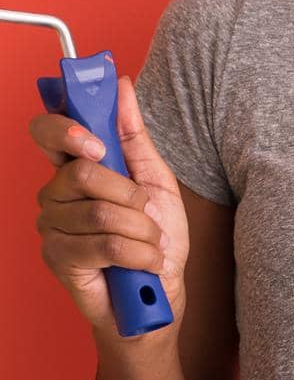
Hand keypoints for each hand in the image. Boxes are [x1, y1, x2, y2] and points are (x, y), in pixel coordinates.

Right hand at [30, 75, 188, 338]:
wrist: (159, 294)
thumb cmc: (156, 237)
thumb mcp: (155, 179)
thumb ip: (133, 134)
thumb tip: (121, 85)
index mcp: (76, 168)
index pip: (48, 131)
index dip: (66, 128)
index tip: (97, 142)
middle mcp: (55, 194)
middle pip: (82, 172)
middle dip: (130, 194)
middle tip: (147, 212)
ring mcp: (52, 228)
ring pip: (100, 211)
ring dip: (142, 230)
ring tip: (150, 243)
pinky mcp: (59, 260)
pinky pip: (106, 244)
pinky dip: (140, 253)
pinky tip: (146, 262)